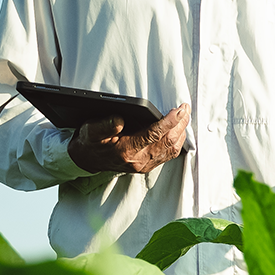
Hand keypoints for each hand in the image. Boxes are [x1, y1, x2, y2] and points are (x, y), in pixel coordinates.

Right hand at [71, 103, 188, 174]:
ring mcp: (145, 165)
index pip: (153, 135)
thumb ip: (105, 125)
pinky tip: (178, 130)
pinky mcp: (148, 166)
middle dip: (180, 124)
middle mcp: (138, 161)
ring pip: (171, 149)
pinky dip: (177, 141)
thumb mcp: (91, 130)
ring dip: (181, 132)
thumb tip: (119, 120)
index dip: (168, 122)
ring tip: (185, 116)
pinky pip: (169, 154)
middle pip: (167, 142)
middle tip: (185, 109)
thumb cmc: (91, 142)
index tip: (179, 110)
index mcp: (126, 151)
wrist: (88, 159)